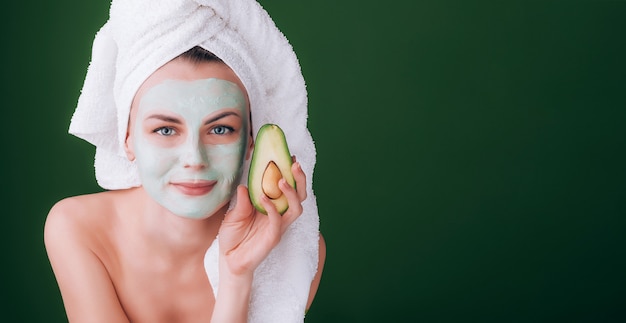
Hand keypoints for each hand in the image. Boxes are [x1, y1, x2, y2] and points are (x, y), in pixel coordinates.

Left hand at [217, 160, 306, 277]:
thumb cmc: (232, 236)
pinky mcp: (273, 238)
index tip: (288, 156)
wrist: (228, 260)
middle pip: (299, 195)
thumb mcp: (233, 214)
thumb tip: (244, 184)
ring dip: (291, 192)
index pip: (287, 187)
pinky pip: (278, 221)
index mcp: (272, 206)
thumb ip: (242, 200)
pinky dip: (272, 208)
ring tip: (282, 180)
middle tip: (294, 163)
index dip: (290, 172)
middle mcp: (279, 215)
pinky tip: (263, 198)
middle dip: (300, 179)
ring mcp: (278, 227)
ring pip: (296, 208)